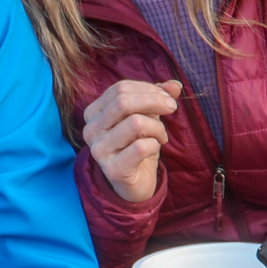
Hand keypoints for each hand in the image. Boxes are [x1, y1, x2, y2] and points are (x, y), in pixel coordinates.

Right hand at [82, 78, 180, 202]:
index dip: (148, 89)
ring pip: (135, 123)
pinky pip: (141, 147)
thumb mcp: (148, 117)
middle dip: (155, 101)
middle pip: (123, 102)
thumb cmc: (137, 146)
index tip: (168, 98)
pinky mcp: (112, 169)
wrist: (134, 183)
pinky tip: (155, 148)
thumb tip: (175, 85)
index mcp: (94, 113)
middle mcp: (91, 130)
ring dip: (157, 127)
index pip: (120, 88)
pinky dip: (155, 144)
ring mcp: (99, 151)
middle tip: (172, 108)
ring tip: (162, 136)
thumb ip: (158, 98)